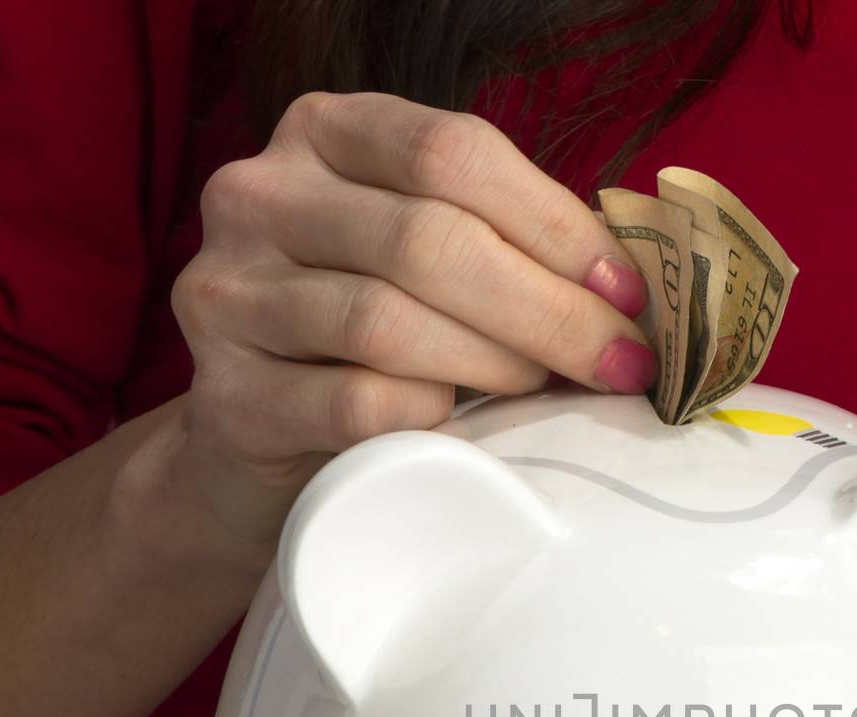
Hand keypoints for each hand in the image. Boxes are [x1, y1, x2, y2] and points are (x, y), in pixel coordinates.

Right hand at [166, 92, 655, 563]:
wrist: (260, 444)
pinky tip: (459, 429)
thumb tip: (629, 291)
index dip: (556, 225)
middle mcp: (259, 194)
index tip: (627, 296)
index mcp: (325, 133)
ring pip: (388, 321)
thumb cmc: (369, 343)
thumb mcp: (427, 262)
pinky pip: (356, 403)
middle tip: (615, 362)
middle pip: (427, 237)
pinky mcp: (228, 395)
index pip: (453, 151)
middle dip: (546, 308)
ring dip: (494, 363)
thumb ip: (503, 245)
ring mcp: (228, 293)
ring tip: (543, 392)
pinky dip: (428, 419)